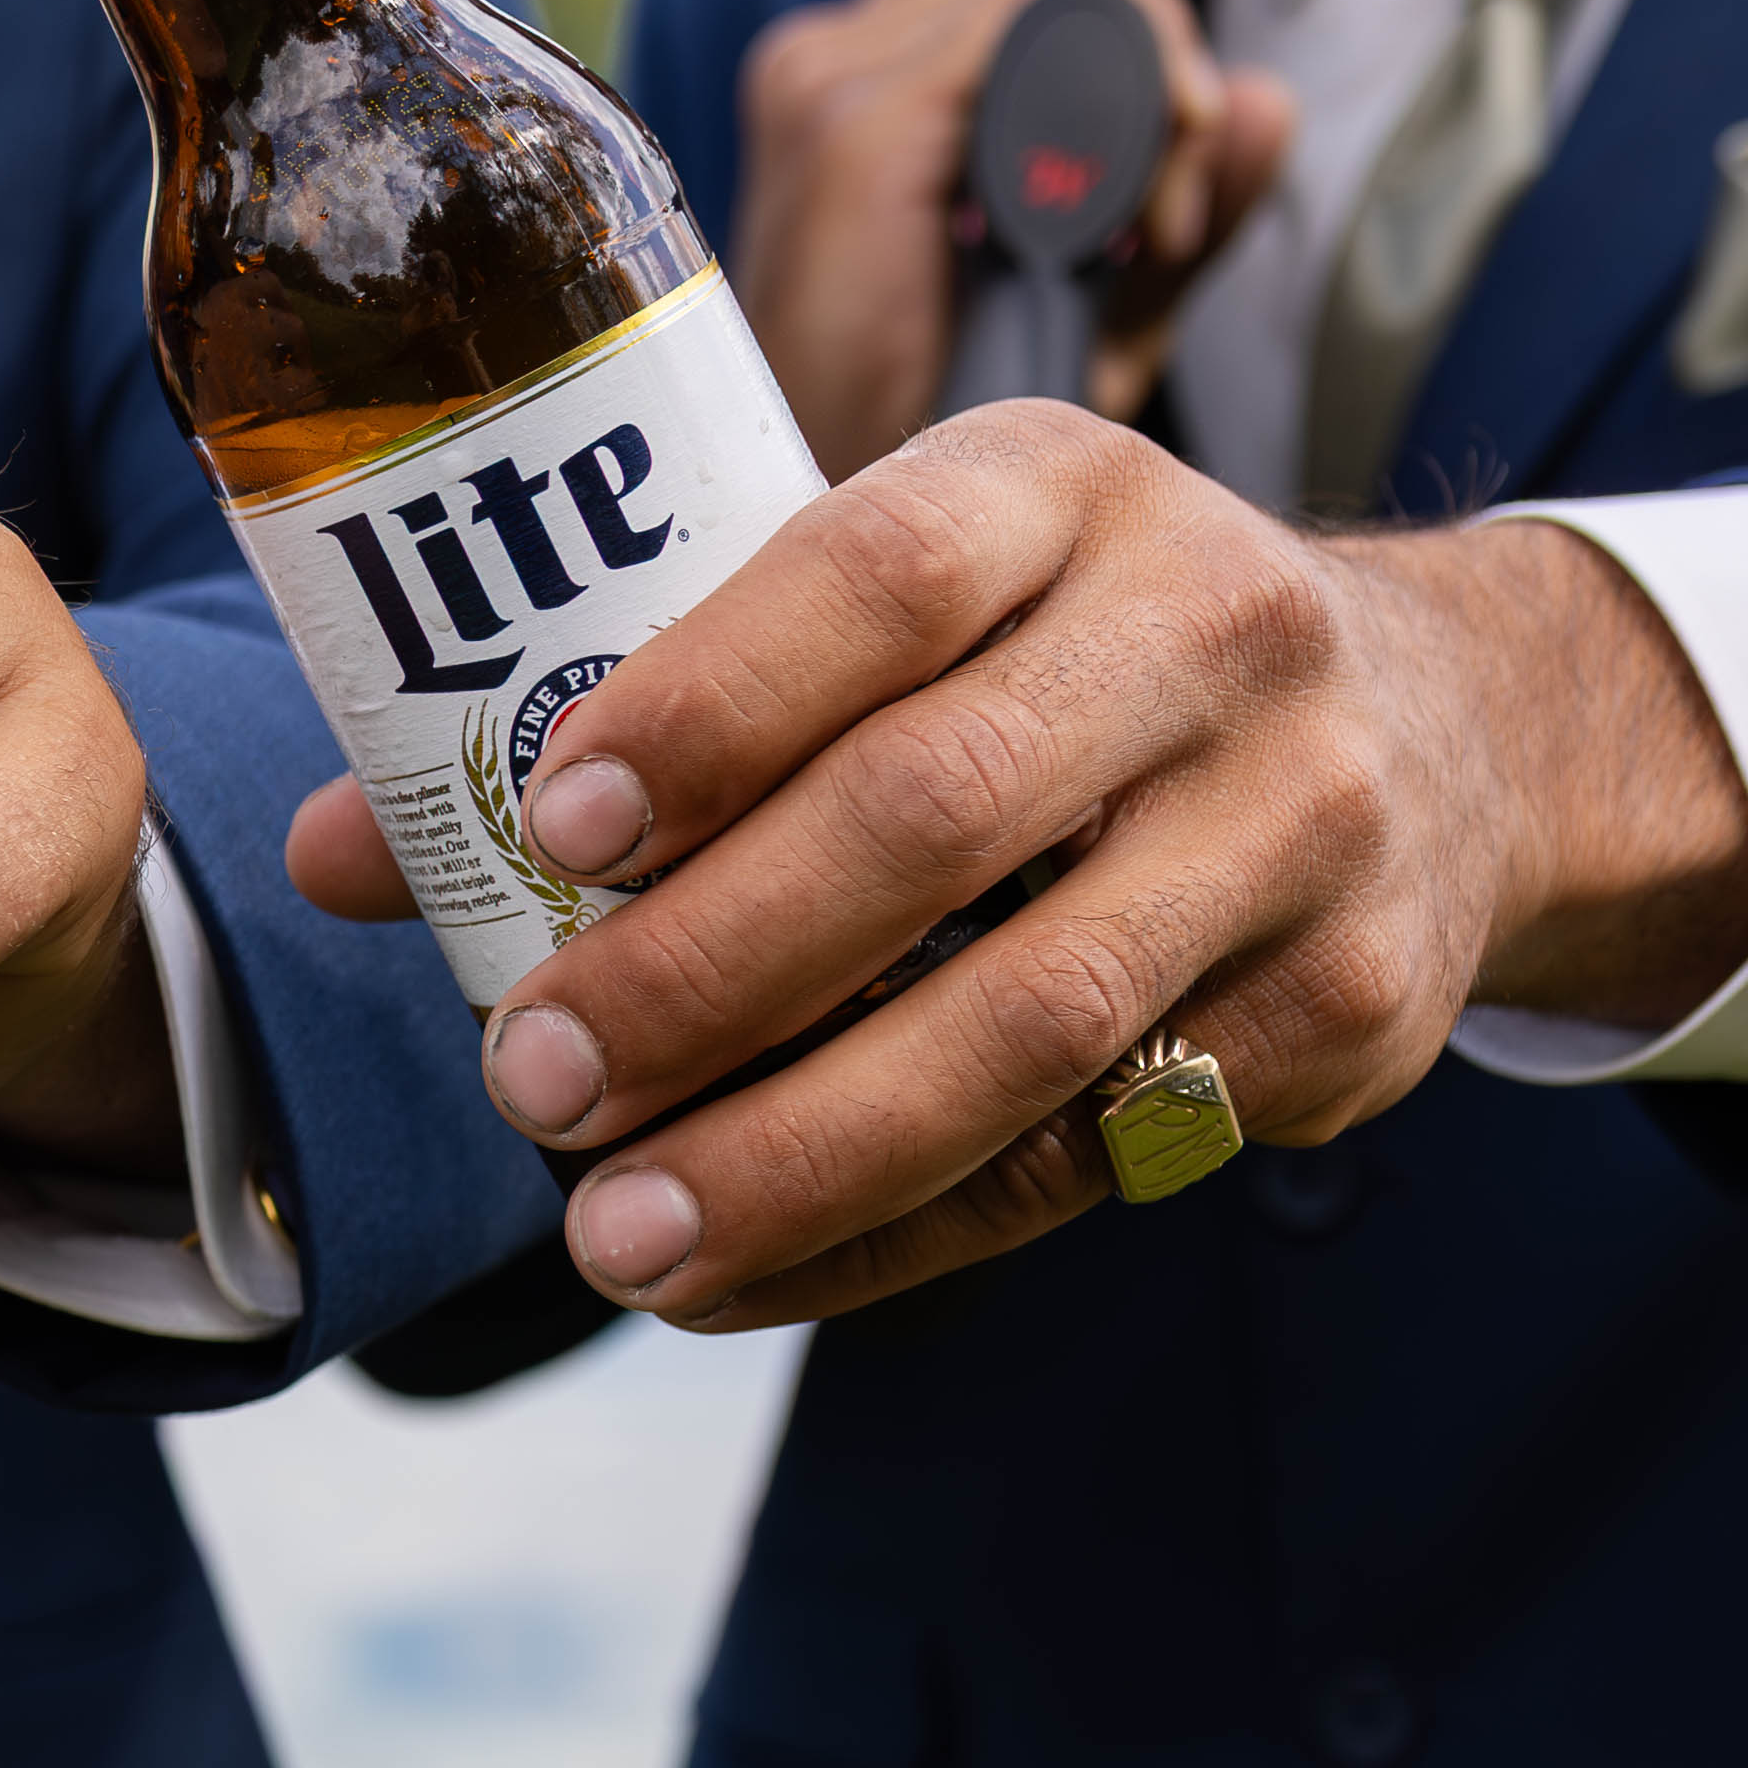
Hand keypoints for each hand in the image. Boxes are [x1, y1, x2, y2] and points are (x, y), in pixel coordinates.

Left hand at [286, 406, 1747, 1323]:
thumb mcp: (879, 619)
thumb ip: (618, 717)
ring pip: (1026, 1018)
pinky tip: (733, 1276)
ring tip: (610, 1237)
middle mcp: (1212, 631)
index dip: (708, 705)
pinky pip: (1089, 1152)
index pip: (875, 577)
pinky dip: (890, 1234)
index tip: (556, 832)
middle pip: (936, 818)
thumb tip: (331, 851)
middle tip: (532, 1082)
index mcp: (1056, 491)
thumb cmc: (1040, 669)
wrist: (1436, 730)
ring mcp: (1302, 823)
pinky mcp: (1349, 1005)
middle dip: (710, 972)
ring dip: (794, 1150)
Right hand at [729, 0, 1297, 478]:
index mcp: (868, 79)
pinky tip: (1120, 222)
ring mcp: (829, 80)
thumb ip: (1187, 181)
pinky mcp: (851, 123)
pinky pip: (1036, 32)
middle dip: (1167, 64)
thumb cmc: (942, 440)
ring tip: (1145, 238)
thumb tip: (1267, 97)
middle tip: (1174, 214)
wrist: (830, 543)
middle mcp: (831, 54)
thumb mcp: (1104, 288)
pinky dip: (1120, 118)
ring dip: (1157, 104)